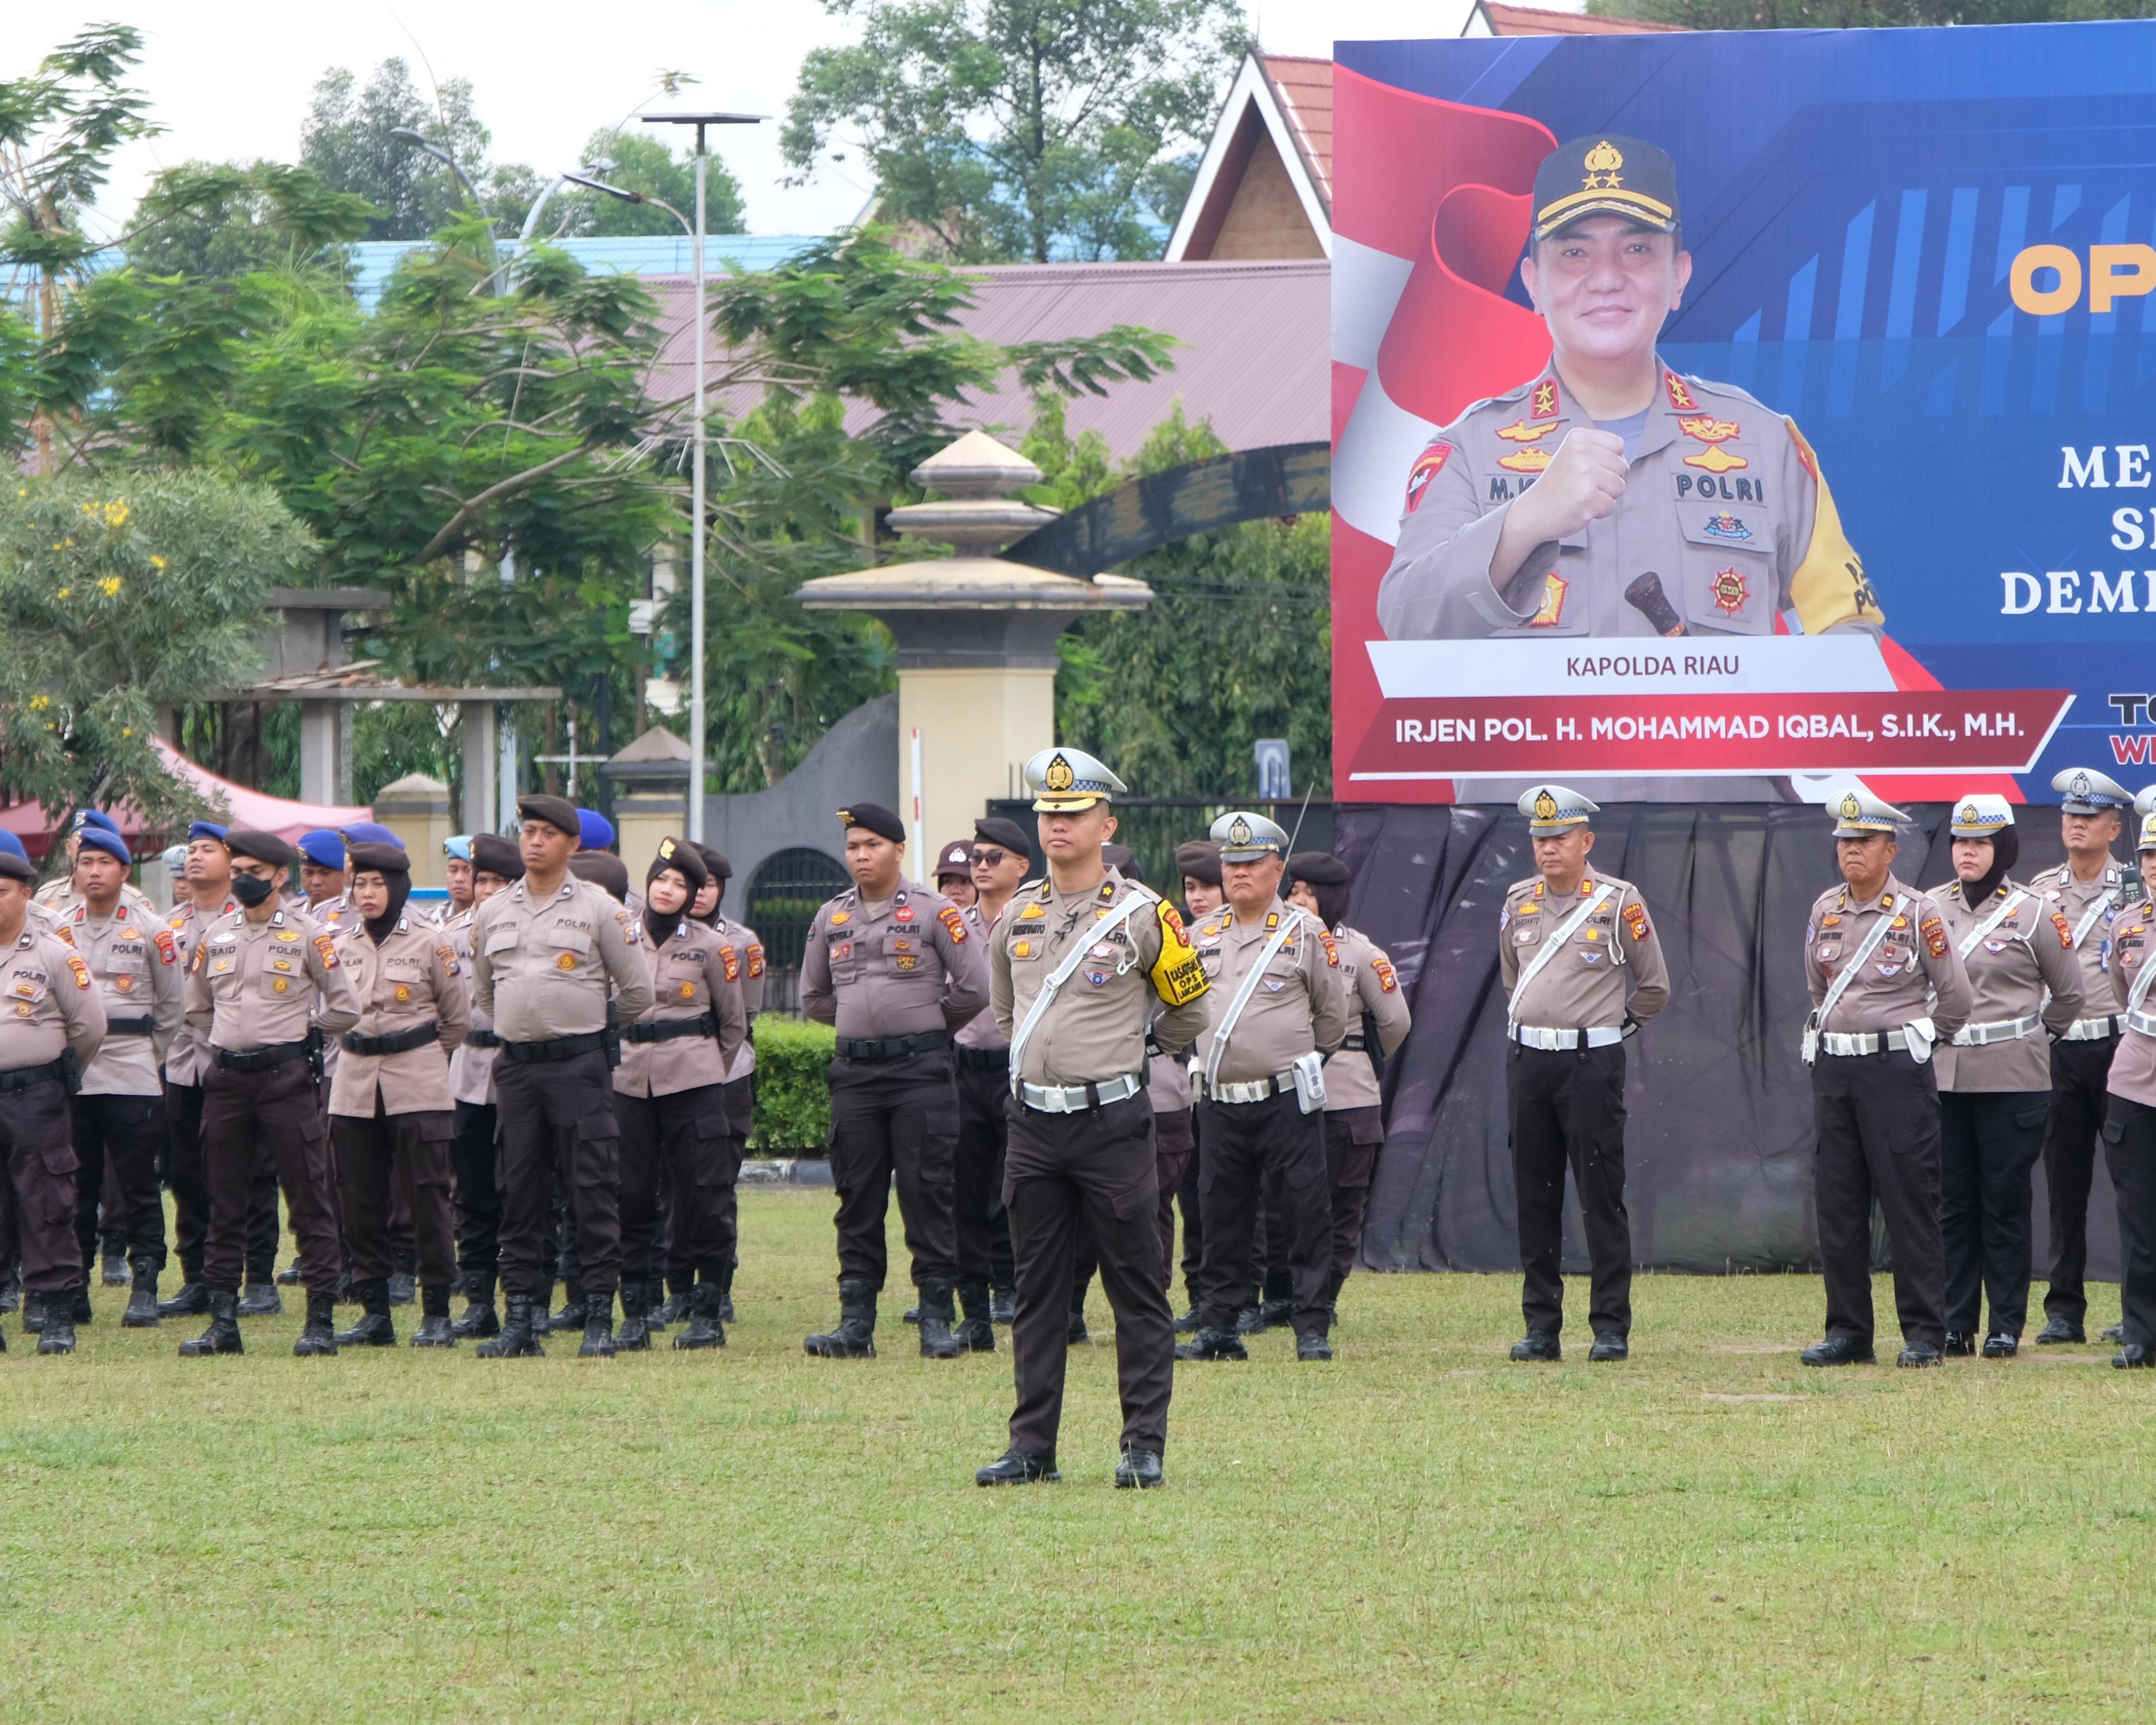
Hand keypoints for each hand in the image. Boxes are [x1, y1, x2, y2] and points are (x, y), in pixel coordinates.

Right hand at [1510, 426, 1627, 545]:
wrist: (1533, 512)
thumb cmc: (1556, 486)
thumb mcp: (1573, 455)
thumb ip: (1598, 451)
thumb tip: (1625, 461)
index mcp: (1578, 438)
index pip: (1618, 446)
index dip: (1609, 462)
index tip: (1589, 470)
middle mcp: (1581, 453)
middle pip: (1622, 467)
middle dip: (1608, 481)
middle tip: (1583, 486)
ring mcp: (1585, 476)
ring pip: (1620, 486)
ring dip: (1605, 496)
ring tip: (1583, 496)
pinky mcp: (1588, 498)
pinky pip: (1611, 506)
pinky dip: (1599, 512)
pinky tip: (1581, 507)